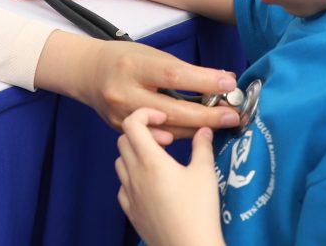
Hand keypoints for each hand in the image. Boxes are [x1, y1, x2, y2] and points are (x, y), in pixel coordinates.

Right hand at [36, 32, 240, 135]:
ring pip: (168, 130)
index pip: (174, 76)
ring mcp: (122, 116)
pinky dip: (180, 135)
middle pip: (174, 110)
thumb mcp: (149, 54)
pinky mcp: (121, 131)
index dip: (205, 81)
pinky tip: (197, 131)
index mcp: (133, 66)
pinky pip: (157, 138)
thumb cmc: (123, 59)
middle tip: (233, 115)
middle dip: (208, 115)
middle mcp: (125, 93)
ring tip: (222, 122)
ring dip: (199, 128)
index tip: (229, 84)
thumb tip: (218, 81)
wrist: (87, 73)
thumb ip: (179, 70)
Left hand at [116, 109, 225, 245]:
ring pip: (120, 161)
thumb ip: (202, 146)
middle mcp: (134, 175)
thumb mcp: (205, 173)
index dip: (145, 114)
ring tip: (159, 160)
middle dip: (143, 133)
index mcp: (150, 161)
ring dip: (135, 153)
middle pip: (123, 139)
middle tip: (166, 141)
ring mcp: (129, 194)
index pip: (132, 124)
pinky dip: (132, 176)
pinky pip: (122, 185)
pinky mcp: (130, 211)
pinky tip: (151, 183)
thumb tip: (204, 130)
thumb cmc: (198, 212)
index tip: (163, 119)